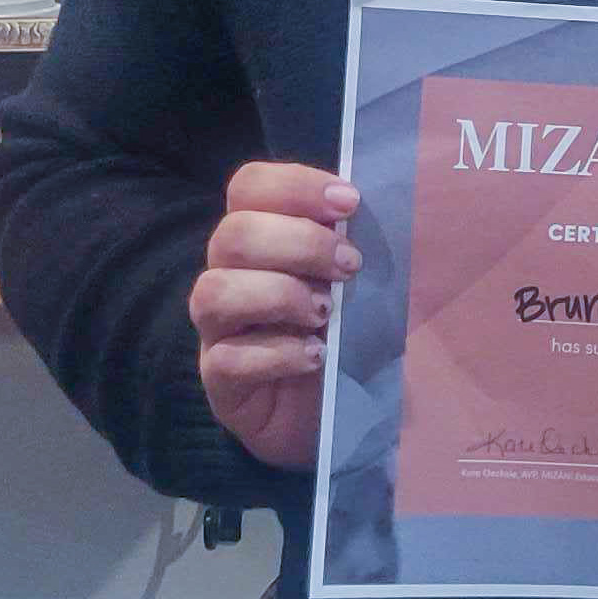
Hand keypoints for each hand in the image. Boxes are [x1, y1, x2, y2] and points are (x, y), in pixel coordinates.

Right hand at [190, 161, 366, 472]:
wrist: (339, 412)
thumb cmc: (350, 330)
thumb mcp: (360, 280)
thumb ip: (356, 243)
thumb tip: (383, 206)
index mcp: (260, 236)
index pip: (249, 187)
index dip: (295, 186)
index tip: (349, 202)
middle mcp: (228, 275)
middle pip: (232, 235)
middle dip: (299, 244)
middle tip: (351, 266)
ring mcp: (218, 331)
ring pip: (214, 292)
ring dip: (279, 295)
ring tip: (325, 313)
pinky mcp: (220, 383)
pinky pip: (228, 359)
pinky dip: (276, 353)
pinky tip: (315, 357)